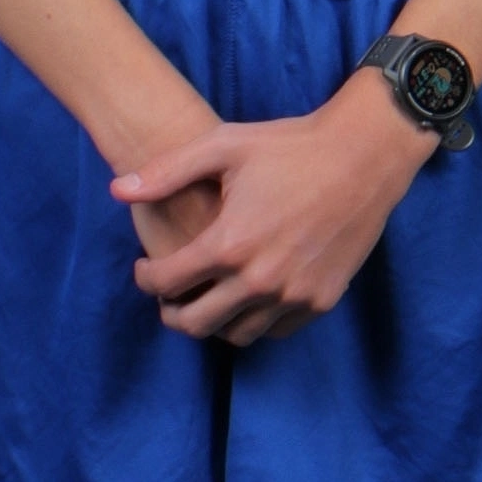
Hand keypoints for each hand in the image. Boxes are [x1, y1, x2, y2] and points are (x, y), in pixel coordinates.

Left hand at [112, 70, 439, 347]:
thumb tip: (116, 190)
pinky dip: (254, 322)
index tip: (145, 268)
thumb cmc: (291, 146)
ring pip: (235, 335)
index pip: (167, 282)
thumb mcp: (224, 146)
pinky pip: (275, 331)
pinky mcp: (321, 300)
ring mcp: (294, 295)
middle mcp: (260, 279)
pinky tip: (246, 296)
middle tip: (168, 295)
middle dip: (171, 312)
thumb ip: (167, 172)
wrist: (364, 156)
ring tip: (206, 298)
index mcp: (230, 243)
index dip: (145, 277)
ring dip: (212, 322)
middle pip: (195, 323)